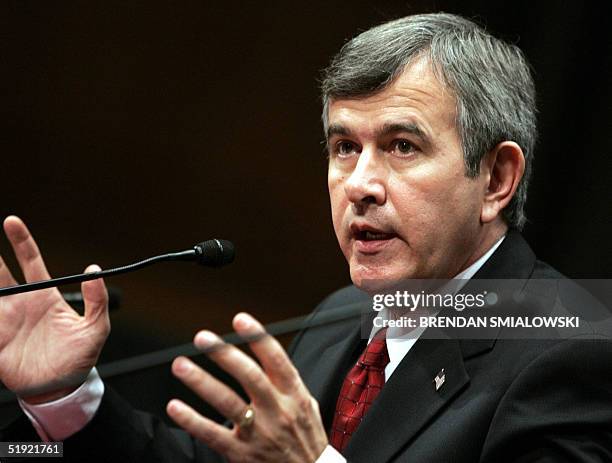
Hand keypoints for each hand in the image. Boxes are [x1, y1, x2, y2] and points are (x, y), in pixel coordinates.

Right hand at [0, 216, 109, 402]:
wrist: (63, 387)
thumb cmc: (80, 356)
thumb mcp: (96, 327)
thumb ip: (97, 300)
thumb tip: (95, 269)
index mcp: (44, 296)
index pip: (31, 261)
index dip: (21, 241)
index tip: (11, 221)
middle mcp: (21, 304)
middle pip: (0, 273)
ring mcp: (5, 322)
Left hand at [167, 312, 328, 462]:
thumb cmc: (307, 440)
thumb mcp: (307, 406)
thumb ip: (288, 382)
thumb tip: (268, 353)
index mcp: (294, 395)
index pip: (277, 360)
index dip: (258, 337)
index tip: (240, 319)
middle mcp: (278, 411)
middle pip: (250, 376)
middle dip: (224, 354)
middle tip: (203, 338)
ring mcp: (260, 433)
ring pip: (228, 403)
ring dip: (202, 382)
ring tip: (182, 365)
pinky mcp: (242, 454)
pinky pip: (213, 435)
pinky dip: (192, 420)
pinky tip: (175, 407)